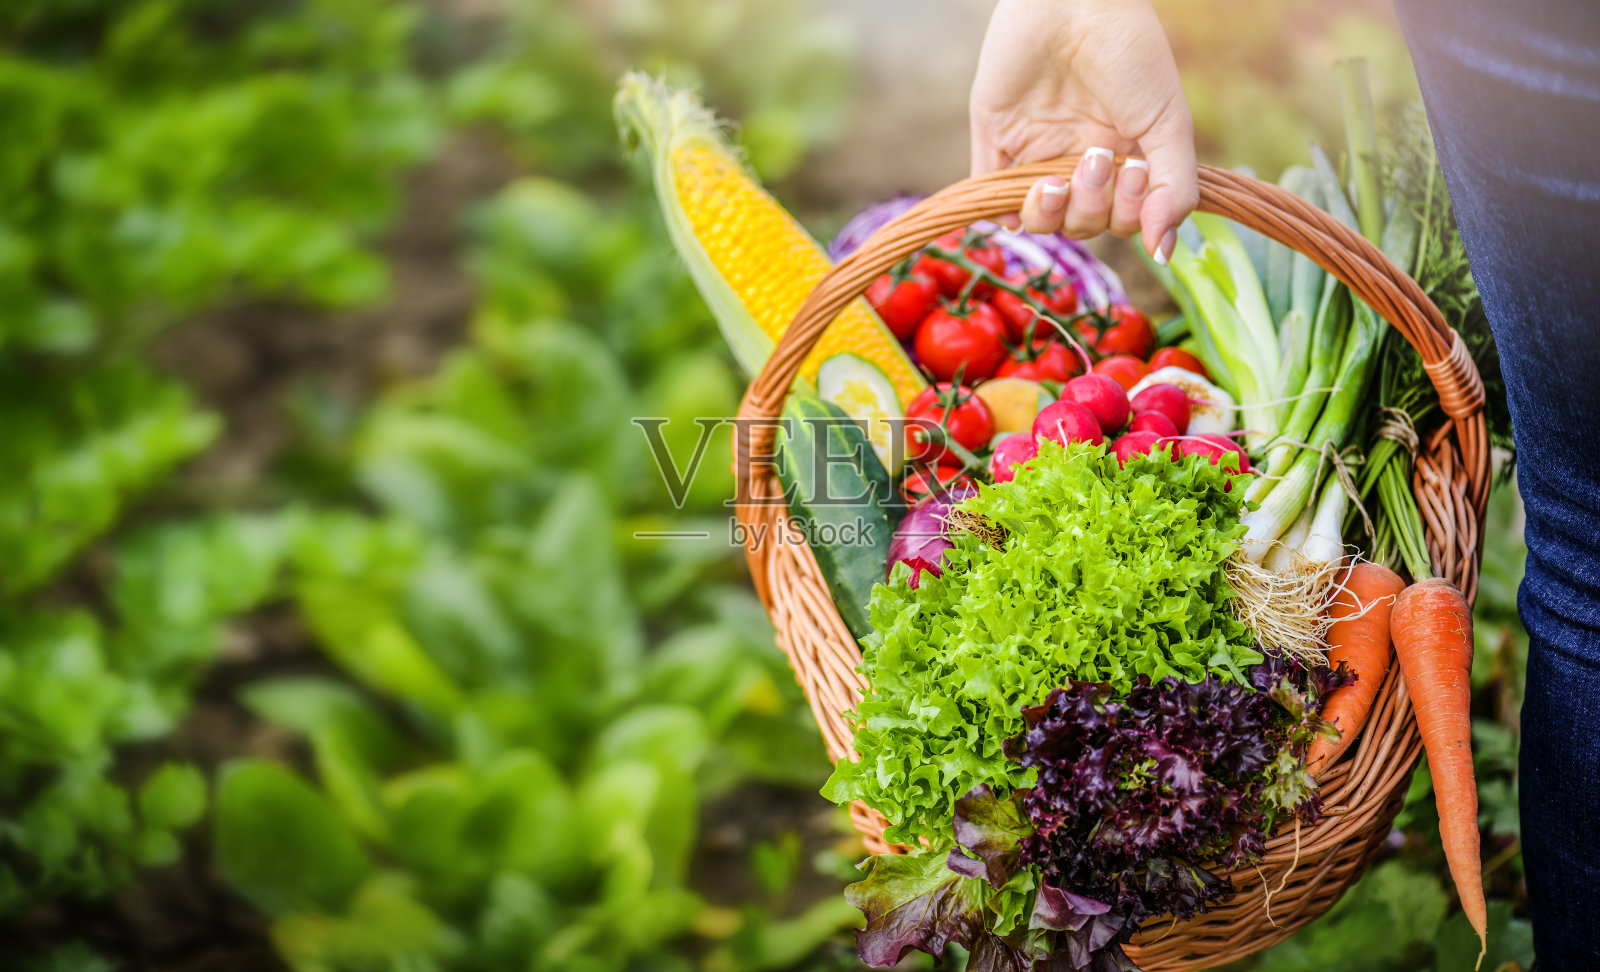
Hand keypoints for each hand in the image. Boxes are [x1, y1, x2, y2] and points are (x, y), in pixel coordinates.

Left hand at [970, 0, 1196, 262]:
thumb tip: (1163, 252)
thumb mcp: (1168, 122)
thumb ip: (1174, 188)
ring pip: (1040, 219)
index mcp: (1123, 159)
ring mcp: (1036, 153)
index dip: (1127, 213)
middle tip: (1097, 159)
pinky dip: (1004, 210)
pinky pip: (992, 195)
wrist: (1076, 1)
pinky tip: (1025, 195)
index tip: (1136, 171)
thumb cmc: (1131, 54)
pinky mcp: (996, 140)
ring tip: (1057, 179)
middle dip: (1092, 205)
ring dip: (1051, 212)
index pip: (1122, 220)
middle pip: (1082, 224)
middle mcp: (1079, 162)